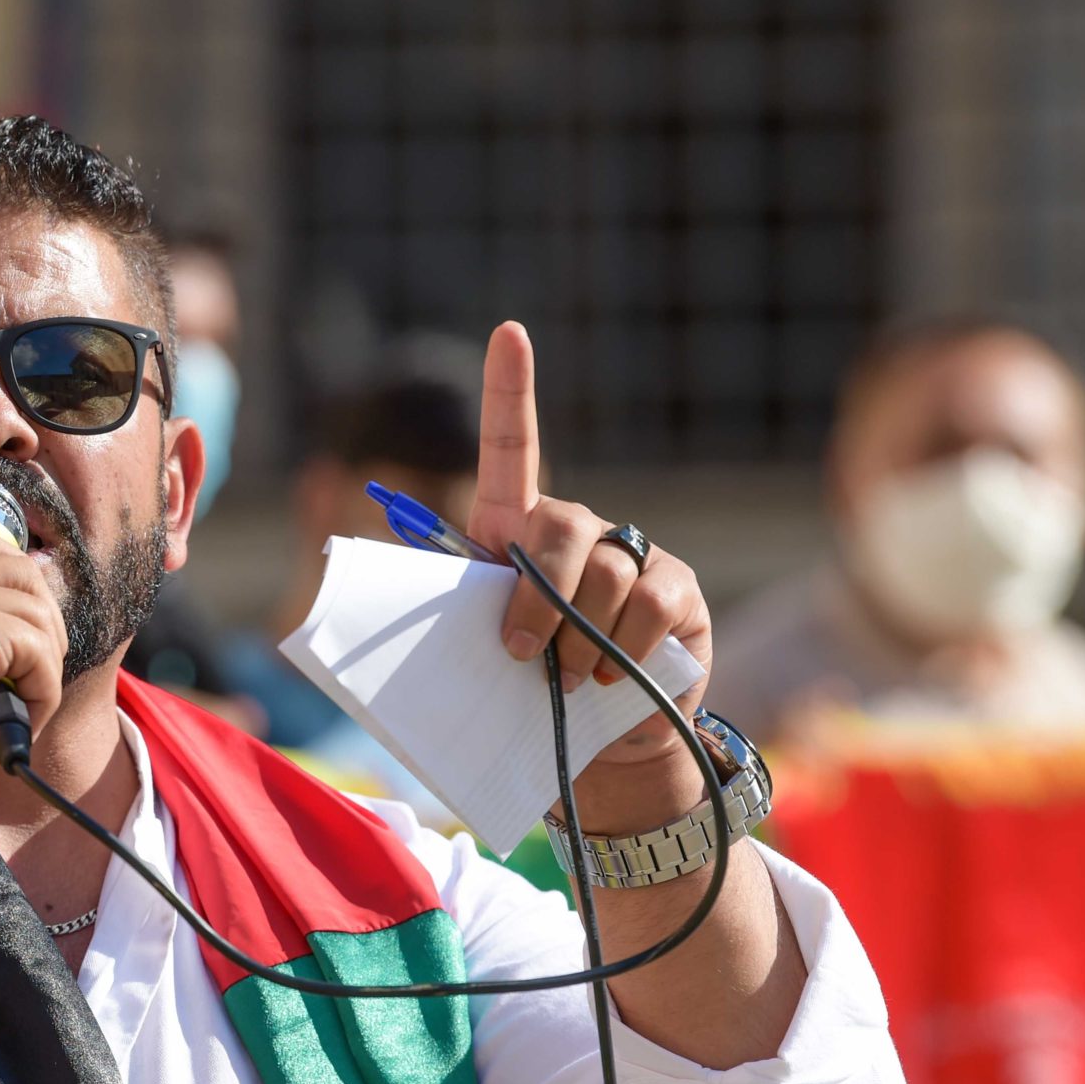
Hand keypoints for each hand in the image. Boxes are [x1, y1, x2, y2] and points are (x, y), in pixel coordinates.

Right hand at [0, 521, 67, 864]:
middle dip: (42, 631)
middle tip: (25, 686)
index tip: (19, 643)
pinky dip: (42, 691)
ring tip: (12, 712)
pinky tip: (12, 723)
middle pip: (21, 571)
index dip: (19, 585)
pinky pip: (37, 647)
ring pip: (36, 611)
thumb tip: (43, 579)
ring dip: (42, 669)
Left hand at [465, 322, 712, 778]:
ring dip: (581, 640)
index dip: (510, 391)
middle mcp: (577, 531)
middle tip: (523, 658)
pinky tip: (615, 678)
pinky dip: (626, 647)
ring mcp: (631, 556)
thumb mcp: (480, 662)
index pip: (511, 448)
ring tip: (573, 683)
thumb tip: (407, 624)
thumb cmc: (525, 700)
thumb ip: (459, 627)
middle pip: (557, 526)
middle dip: (537, 596)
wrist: (597, 751)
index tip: (510, 332)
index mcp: (516, 534)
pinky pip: (651, 602)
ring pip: (603, 574)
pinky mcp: (677, 590)